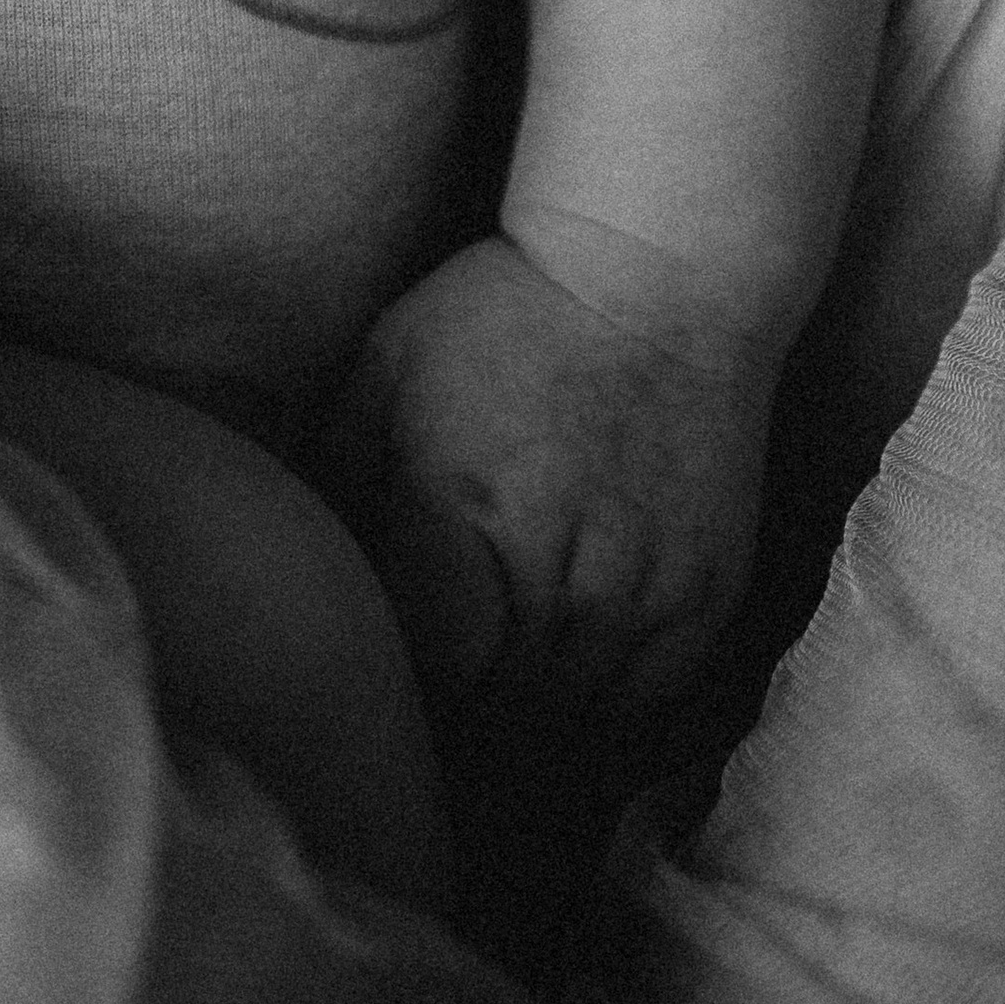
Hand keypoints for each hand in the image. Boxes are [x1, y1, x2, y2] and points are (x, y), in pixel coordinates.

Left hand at [328, 231, 772, 720]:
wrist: (656, 276)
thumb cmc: (501, 314)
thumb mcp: (387, 369)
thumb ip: (336, 477)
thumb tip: (299, 568)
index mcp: (461, 519)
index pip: (418, 675)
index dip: (392, 695)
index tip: (372, 690)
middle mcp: (557, 575)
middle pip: (492, 717)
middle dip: (450, 727)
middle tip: (420, 720)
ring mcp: (641, 596)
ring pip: (566, 721)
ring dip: (520, 724)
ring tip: (484, 712)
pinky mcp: (705, 597)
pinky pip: (640, 703)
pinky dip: (594, 708)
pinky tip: (559, 680)